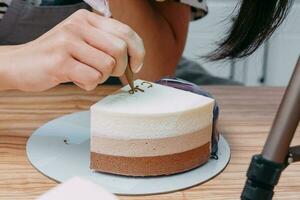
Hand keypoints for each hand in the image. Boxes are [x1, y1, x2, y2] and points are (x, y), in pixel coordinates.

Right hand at [0, 9, 144, 90]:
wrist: (19, 64)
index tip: (136, 65)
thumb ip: (104, 43)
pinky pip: (92, 79)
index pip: (126, 32)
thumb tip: (134, 59)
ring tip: (84, 73)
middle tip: (107, 73)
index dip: (138, 51)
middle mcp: (78, 26)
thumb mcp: (80, 40)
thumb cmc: (55, 55)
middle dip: (119, 68)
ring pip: (107, 66)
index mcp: (87, 19)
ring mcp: (68, 42)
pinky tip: (75, 79)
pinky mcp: (60, 61)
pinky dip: (88, 85)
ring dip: (100, 77)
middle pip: (120, 50)